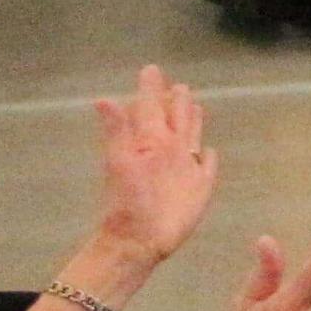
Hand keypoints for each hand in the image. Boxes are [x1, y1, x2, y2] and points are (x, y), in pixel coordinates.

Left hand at [91, 65, 216, 268]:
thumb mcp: (120, 160)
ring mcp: (185, 168)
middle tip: (178, 86)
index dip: (152, 91)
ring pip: (191, 137)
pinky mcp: (200, 186)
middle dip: (176, 102)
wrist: (140, 240)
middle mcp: (169, 150)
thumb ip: (116, 129)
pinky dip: (209, 157)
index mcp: (152, 141)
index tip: (151, 71)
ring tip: (195, 105)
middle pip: (173, 120)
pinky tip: (210, 151)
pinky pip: (208, 165)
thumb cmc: (129, 201)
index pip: (152, 108)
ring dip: (193, 121)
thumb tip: (101, 100)